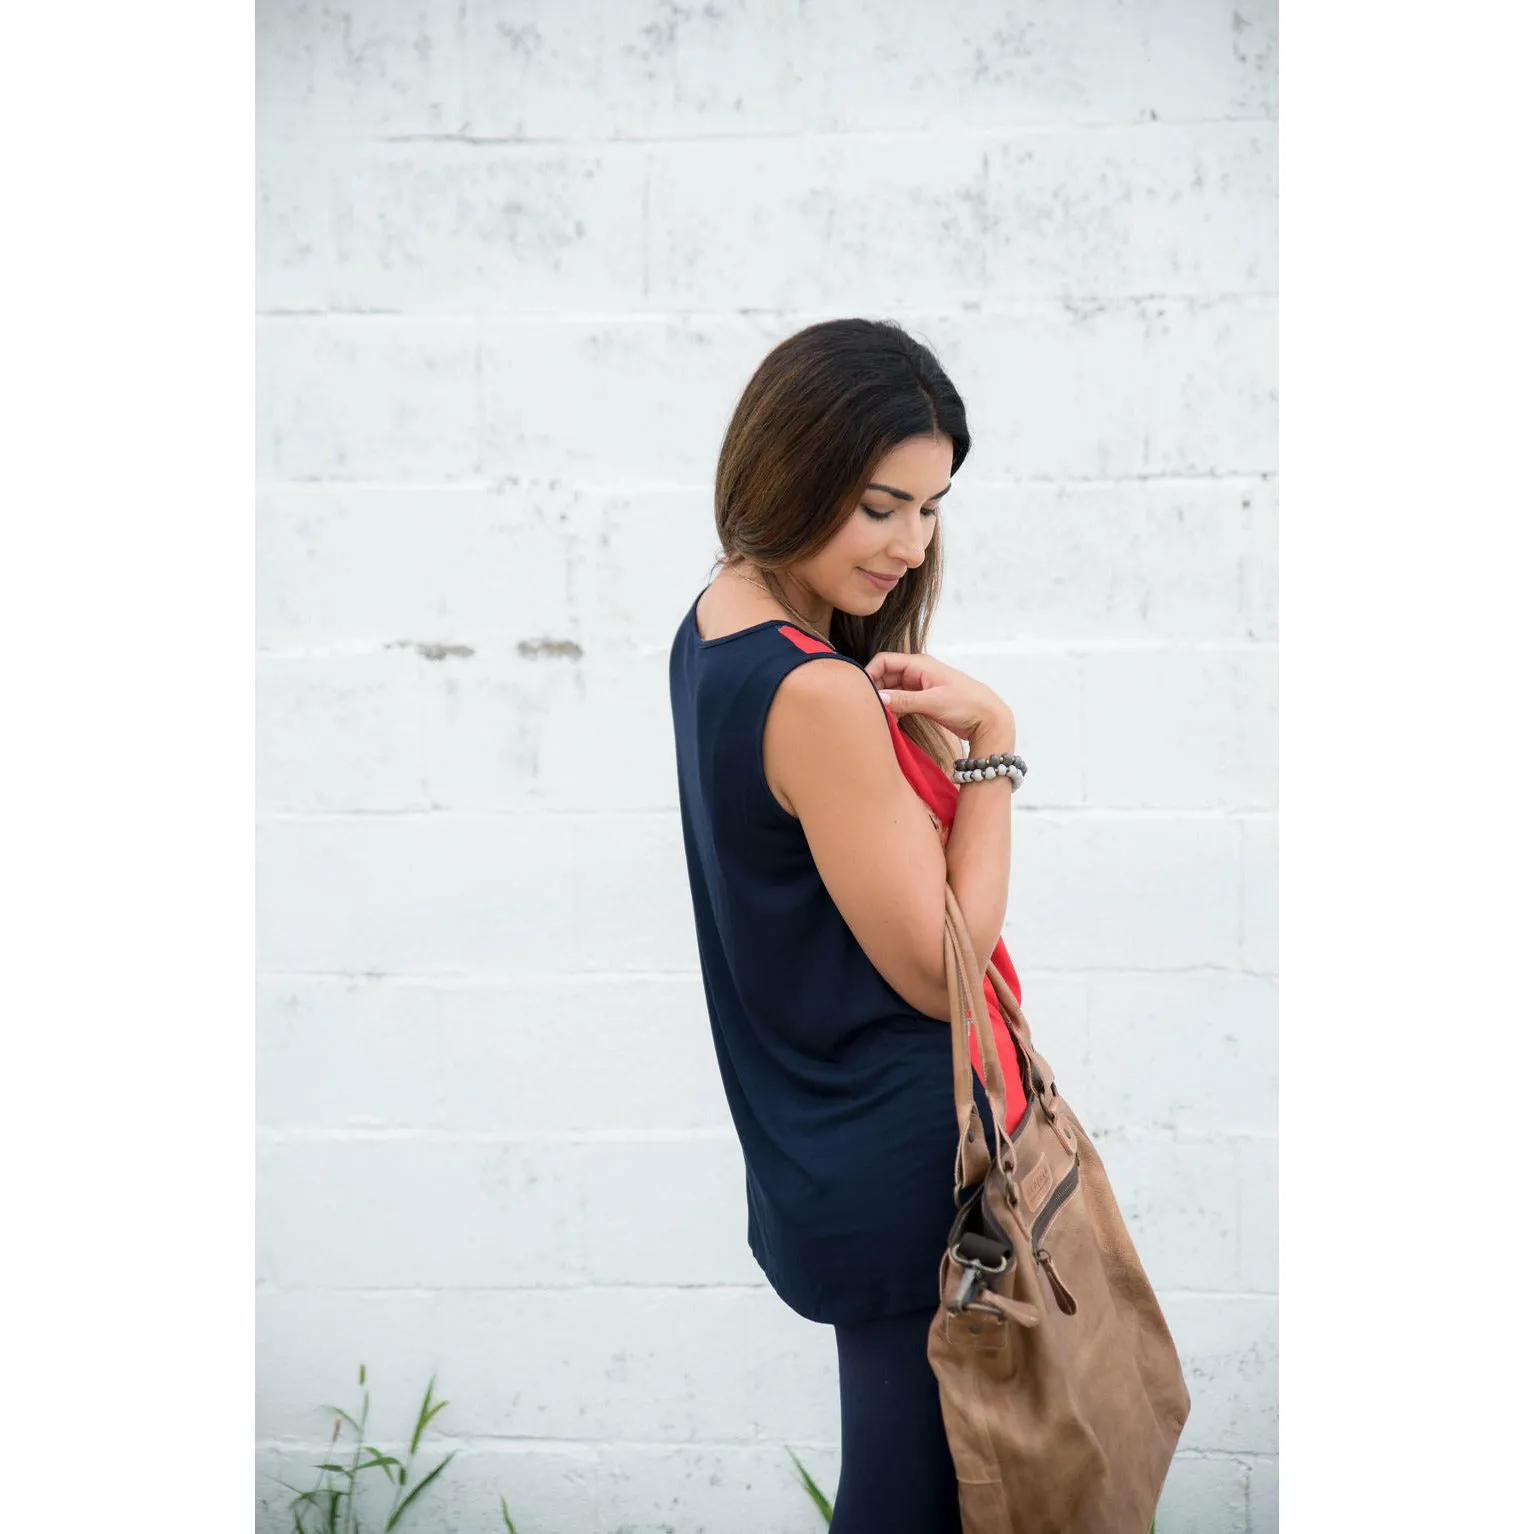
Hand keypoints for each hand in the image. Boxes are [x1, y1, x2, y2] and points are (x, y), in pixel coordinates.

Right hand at [864, 651, 1011, 742]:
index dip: (870, 673)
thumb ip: (904, 700)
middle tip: (868, 708)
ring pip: (891, 690)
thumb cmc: (967, 704)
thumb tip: (878, 699)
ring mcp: (919, 686)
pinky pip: (900, 701)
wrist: (989, 718)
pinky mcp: (922, 700)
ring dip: (884, 702)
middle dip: (875, 690)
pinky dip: (893, 710)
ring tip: (878, 717)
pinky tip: (890, 722)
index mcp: (920, 664)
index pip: (884, 661)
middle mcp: (917, 672)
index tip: (862, 692)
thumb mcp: (933, 702)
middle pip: (885, 676)